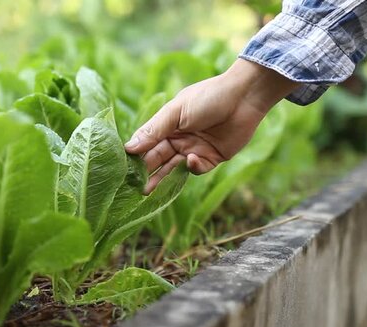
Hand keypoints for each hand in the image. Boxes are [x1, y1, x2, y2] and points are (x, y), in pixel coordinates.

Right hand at [125, 59, 298, 193]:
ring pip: (173, 168)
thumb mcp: (176, 112)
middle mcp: (178, 139)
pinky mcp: (211, 158)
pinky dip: (192, 167)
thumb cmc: (208, 97)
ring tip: (147, 190)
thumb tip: (128, 147)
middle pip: (157, 159)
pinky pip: (196, 169)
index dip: (135, 156)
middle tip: (132, 186)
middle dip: (145, 172)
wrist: (244, 97)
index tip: (122, 169)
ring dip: (161, 179)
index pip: (146, 144)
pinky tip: (190, 159)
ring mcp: (194, 149)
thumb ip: (153, 131)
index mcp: (167, 126)